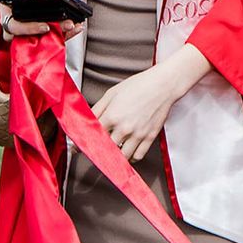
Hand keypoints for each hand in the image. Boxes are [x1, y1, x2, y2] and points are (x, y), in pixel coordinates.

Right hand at [0, 0, 82, 42]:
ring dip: (64, 34)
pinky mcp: (44, 28)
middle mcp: (20, 30)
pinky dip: (67, 31)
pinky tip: (77, 25)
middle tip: (68, 26)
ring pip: (48, 38)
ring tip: (75, 25)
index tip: (45, 27)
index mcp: (7, 21)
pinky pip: (54, 34)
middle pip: (36, 38)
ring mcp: (33, 30)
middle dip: (54, 35)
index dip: (31, 29)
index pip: (17, 30)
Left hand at [93, 44, 210, 162]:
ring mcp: (138, 134)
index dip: (82, 143)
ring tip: (112, 153)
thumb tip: (84, 121)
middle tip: (95, 151)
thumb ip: (97, 108)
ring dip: (115, 157)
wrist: (164, 84)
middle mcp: (124, 128)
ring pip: (121, 158)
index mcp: (113, 115)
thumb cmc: (138, 85)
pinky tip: (127, 152)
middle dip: (98, 152)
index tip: (78, 148)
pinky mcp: (150, 137)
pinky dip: (131, 158)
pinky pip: (138, 156)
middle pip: (105, 150)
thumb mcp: (113, 92)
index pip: (92, 137)